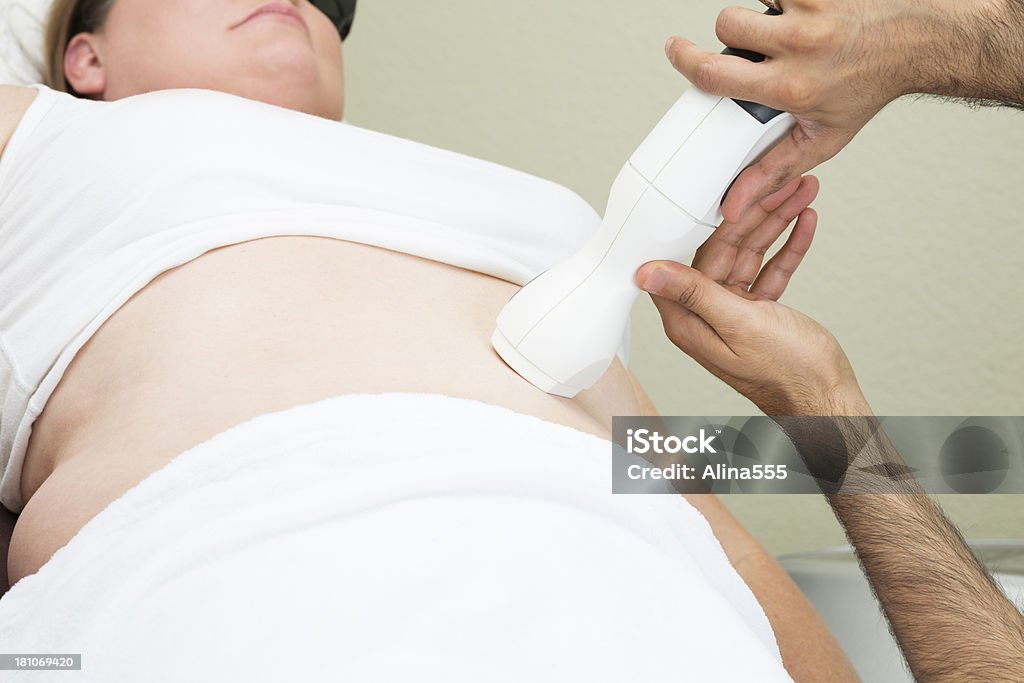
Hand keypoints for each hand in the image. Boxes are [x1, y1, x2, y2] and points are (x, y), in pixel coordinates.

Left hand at [634, 197, 865, 415]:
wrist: (826, 400)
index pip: (691, 255)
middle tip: (781, 181)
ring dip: (776, 223)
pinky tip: (804, 221)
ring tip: (801, 191)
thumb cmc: (787, 372)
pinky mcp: (759, 314)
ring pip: (751, 255)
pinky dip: (787, 248)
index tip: (729, 188)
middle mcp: (706, 314)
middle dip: (755, 213)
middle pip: (724, 249)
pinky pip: (769, 271)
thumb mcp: (739, 324)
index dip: (712, 219)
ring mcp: (733, 313)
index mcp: (690, 319)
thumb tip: (644, 271)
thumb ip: (695, 293)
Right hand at [664, 0, 1001, 221]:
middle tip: (753, 47)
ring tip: (779, 30)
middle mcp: (800, 46)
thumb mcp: (821, 139)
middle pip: (726, 26)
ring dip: (756, 13)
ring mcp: (811, 9)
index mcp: (791, 88)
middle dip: (731, 35)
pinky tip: (798, 11)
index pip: (715, 74)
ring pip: (749, 1)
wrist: (919, 43)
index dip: (685, 59)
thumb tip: (733, 205)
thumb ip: (770, 170)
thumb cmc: (868, 89)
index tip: (674, 50)